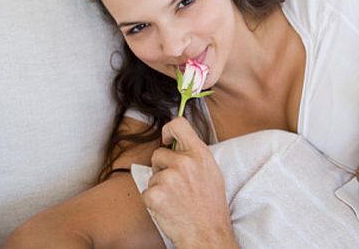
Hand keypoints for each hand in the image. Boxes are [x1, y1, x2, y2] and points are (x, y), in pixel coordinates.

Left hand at [141, 118, 237, 247]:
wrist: (207, 234)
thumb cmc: (210, 205)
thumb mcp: (211, 172)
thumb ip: (195, 155)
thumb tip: (177, 142)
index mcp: (199, 154)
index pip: (178, 124)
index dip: (168, 130)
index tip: (166, 140)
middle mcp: (184, 162)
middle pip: (158, 153)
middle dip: (162, 166)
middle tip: (176, 183)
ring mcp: (169, 178)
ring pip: (152, 174)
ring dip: (159, 185)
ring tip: (176, 198)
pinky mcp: (155, 194)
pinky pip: (146, 191)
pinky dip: (153, 201)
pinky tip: (168, 207)